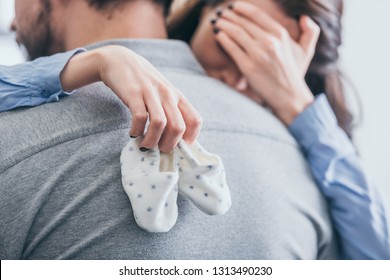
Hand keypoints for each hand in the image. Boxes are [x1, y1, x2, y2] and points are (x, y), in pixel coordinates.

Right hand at [61, 45, 201, 151]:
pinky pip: (139, 118)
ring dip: (151, 141)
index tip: (178, 146)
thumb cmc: (143, 82)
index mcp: (177, 96)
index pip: (195, 120)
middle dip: (168, 145)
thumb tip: (174, 139)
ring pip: (159, 124)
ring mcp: (151, 93)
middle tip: (158, 149)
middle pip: (178, 127)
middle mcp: (167, 94)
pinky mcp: (133, 93)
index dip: (190, 138)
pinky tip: (133, 133)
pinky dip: (136, 131)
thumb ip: (170, 111)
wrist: (119, 60)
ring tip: (144, 145)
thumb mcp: (162, 93)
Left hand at [212, 1, 320, 124]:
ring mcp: (257, 54)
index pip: (257, 15)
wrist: (289, 97)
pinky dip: (223, 39)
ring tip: (216, 21)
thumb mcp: (307, 51)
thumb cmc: (295, 73)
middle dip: (229, 15)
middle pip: (243, 22)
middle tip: (221, 13)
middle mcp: (269, 41)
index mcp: (281, 34)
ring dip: (224, 24)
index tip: (234, 6)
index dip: (242, 8)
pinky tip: (218, 34)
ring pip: (235, 32)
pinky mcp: (247, 66)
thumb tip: (304, 17)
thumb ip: (310, 32)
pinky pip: (232, 48)